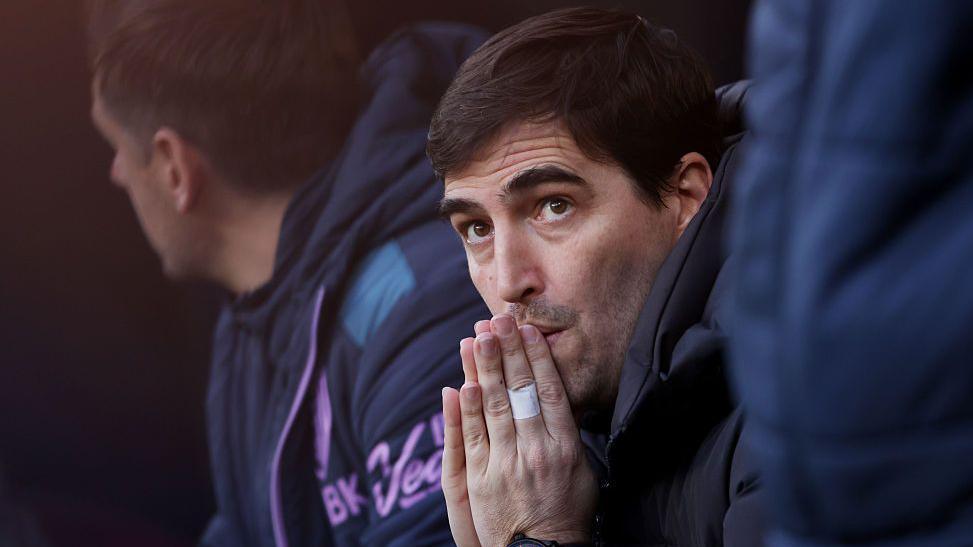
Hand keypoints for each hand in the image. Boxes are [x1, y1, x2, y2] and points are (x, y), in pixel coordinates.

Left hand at [442, 315, 596, 546]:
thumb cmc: (567, 513)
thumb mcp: (582, 471)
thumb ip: (568, 434)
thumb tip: (557, 399)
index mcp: (565, 447)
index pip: (550, 390)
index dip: (536, 357)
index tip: (526, 330)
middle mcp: (536, 451)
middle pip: (520, 391)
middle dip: (506, 352)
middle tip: (496, 321)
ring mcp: (507, 465)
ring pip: (494, 407)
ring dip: (484, 369)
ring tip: (476, 338)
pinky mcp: (481, 480)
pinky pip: (473, 437)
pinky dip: (467, 408)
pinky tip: (464, 382)